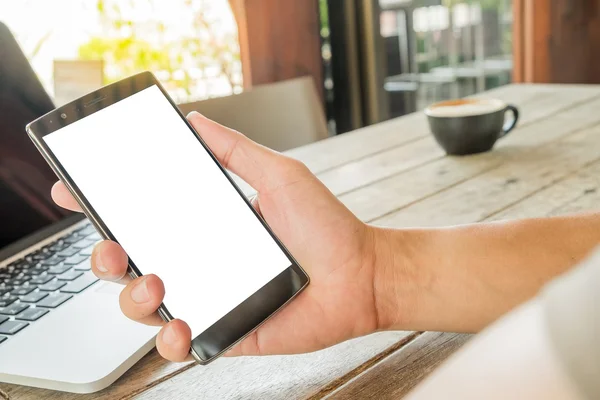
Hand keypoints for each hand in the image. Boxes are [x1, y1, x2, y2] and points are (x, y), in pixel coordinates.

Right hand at [52, 112, 381, 361]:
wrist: (359, 274)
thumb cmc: (325, 226)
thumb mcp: (278, 175)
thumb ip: (236, 150)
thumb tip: (197, 120)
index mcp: (205, 225)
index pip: (143, 215)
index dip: (104, 207)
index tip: (75, 191)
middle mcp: (199, 261)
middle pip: (130, 262)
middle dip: (104, 256)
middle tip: (114, 247)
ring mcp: (208, 296)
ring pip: (143, 306)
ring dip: (132, 297)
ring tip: (156, 282)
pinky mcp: (223, 330)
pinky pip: (179, 342)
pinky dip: (170, 339)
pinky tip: (182, 322)